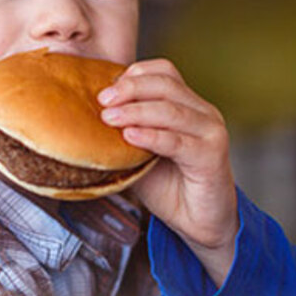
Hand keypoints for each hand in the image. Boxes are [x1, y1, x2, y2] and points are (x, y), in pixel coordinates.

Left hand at [99, 58, 238, 285]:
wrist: (199, 223)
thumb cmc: (169, 187)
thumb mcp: (137, 153)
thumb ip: (122, 133)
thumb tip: (84, 119)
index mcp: (187, 105)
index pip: (164, 71)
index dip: (134, 75)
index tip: (105, 89)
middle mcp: (203, 112)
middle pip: (166, 84)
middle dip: (130, 88)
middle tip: (103, 100)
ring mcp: (211, 132)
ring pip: (171, 110)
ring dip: (136, 111)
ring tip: (110, 118)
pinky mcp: (212, 155)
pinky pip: (178, 141)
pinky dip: (151, 136)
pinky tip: (131, 137)